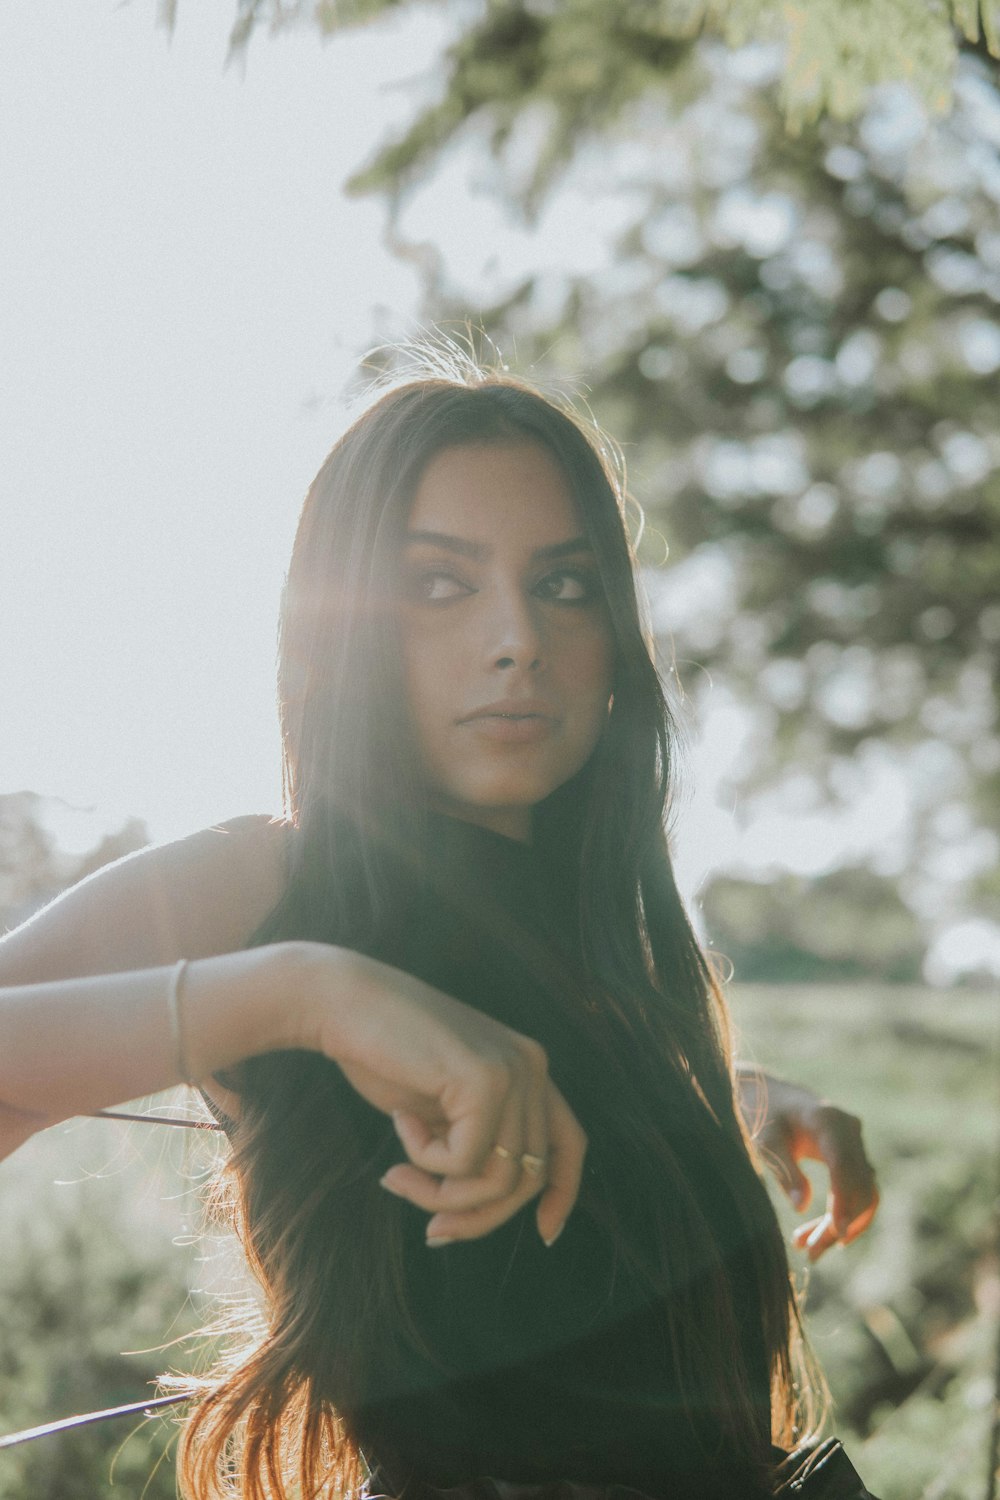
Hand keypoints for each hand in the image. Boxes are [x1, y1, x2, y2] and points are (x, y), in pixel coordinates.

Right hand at [300, 944, 586, 1248]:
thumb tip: (479, 1213)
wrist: (342, 1002)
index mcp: (528, 1068)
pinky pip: (464, 1162)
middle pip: (528, 1178)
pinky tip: (400, 1121)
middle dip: (477, 1216)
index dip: (563, 1193)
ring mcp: (513, 1071)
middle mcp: (532, 1067)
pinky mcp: (485, 1080)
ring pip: (498, 1181)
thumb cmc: (382, 1054)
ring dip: (441, 1195)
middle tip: (431, 1229)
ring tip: (399, 1176)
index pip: (569, 1143)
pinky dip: (424, 1160)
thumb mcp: (443, 1107)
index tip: (544, 1235)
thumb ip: (473, 1141)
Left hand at [736, 1066, 878, 1260]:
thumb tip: (801, 1206)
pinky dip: (839, 1215)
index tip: (836, 1232)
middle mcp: (850, 1130)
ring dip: (840, 1225)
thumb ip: (784, 1169)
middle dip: (839, 1223)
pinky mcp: (852, 1157)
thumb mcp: (765, 1140)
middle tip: (810, 1253)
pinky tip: (815, 1235)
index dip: (844, 1200)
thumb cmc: (763, 1114)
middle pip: (859, 1186)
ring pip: (862, 1194)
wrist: (768, 1094)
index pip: (845, 1166)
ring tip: (808, 1250)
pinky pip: (856, 1192)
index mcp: (829, 1120)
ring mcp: (855, 1143)